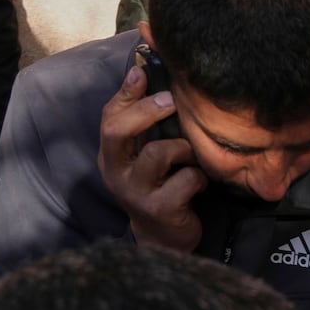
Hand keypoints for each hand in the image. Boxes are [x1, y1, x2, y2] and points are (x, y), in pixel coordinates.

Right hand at [97, 66, 206, 250]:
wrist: (164, 239)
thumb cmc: (160, 186)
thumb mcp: (146, 156)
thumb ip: (145, 125)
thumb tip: (145, 73)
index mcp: (111, 156)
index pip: (109, 117)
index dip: (125, 93)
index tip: (143, 71)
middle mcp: (116, 172)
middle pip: (118, 129)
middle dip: (147, 110)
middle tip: (173, 100)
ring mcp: (135, 192)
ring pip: (159, 152)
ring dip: (184, 149)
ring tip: (191, 159)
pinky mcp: (160, 208)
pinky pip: (187, 178)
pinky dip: (199, 177)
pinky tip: (199, 184)